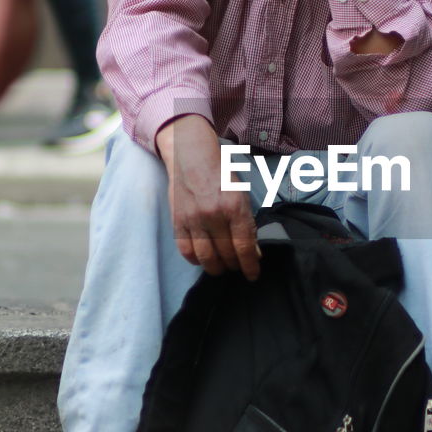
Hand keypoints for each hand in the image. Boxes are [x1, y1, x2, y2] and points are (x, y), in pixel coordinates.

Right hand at [156, 115, 259, 280]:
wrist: (191, 155)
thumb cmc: (221, 174)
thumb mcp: (241, 195)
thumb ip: (247, 223)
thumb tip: (254, 252)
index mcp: (234, 207)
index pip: (244, 247)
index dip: (250, 266)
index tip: (253, 275)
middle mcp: (214, 215)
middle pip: (226, 255)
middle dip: (234, 266)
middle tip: (237, 266)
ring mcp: (193, 220)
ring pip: (206, 258)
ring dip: (216, 268)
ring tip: (221, 267)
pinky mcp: (178, 222)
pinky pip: (186, 251)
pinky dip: (196, 260)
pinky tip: (203, 259)